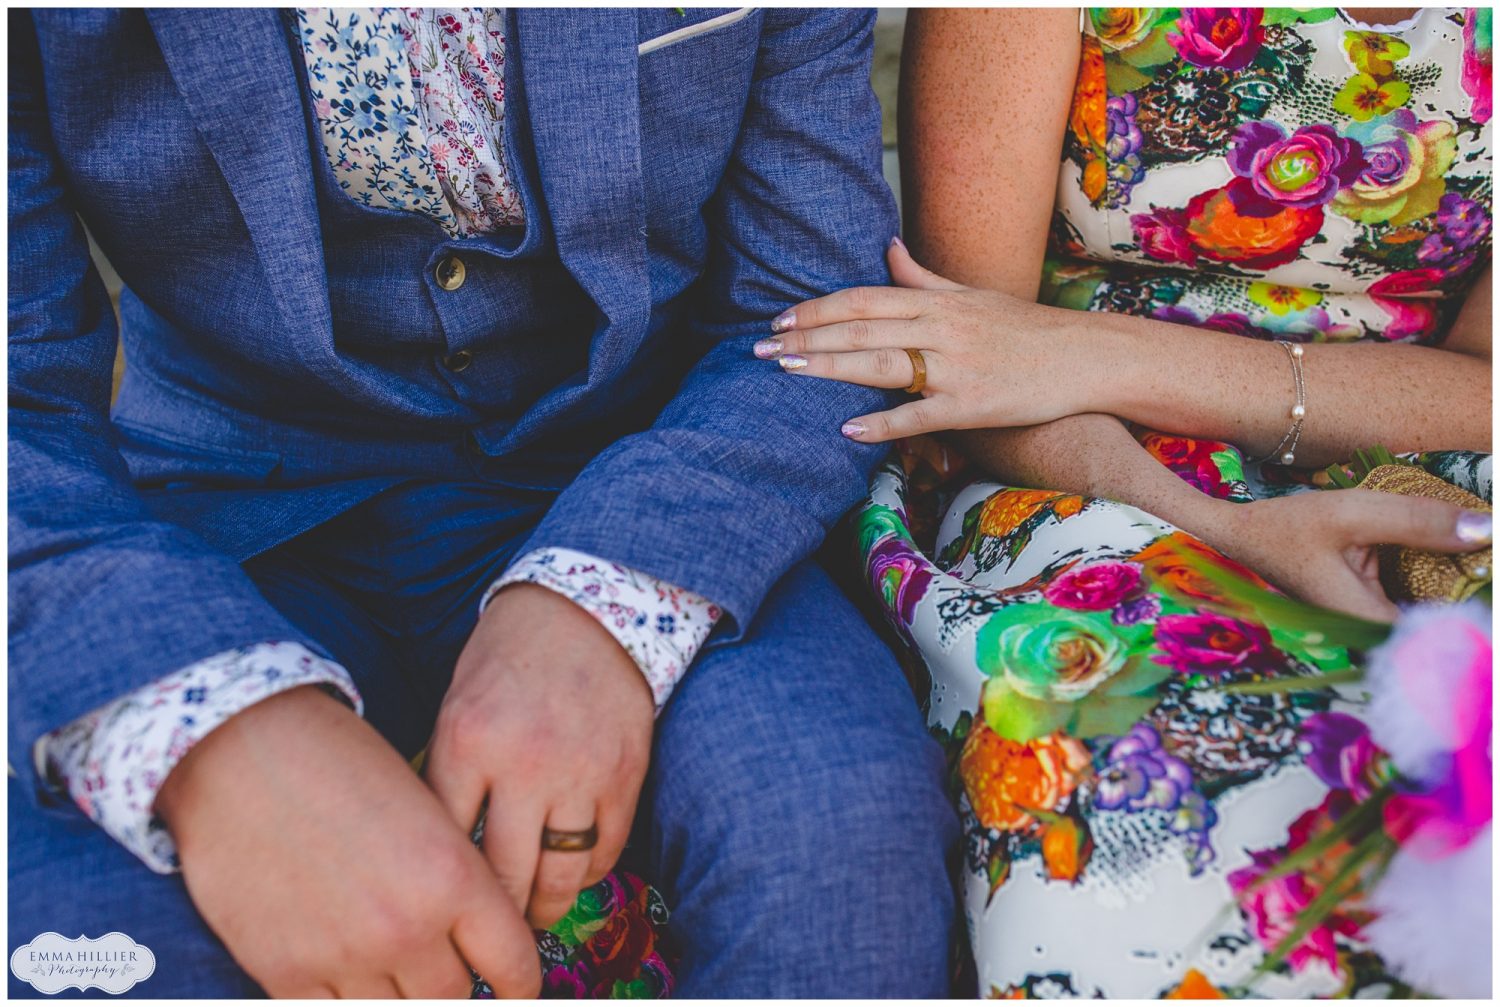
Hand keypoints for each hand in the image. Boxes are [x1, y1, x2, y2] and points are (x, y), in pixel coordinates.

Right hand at [155, 685, 539, 997]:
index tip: (516, 988)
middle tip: (450, 972)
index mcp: (453, 877)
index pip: (514, 964)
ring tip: (395, 969)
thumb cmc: (338, 762)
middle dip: (459, 989)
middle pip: (455, 999)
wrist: (238, 750)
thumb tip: (476, 936)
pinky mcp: (284, 973)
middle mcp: (406, 928)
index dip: (520, 983)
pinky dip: (348, 1000)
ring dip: (403, 996)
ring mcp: (344, 957)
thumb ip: (457, 878)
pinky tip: (348, 976)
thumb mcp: (426, 809)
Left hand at [424, 584, 654, 928]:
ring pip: (562, 876)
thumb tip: (446, 854)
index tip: (446, 905)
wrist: (584, 611)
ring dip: (546, 905)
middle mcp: (524, 763)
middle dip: (498, 915)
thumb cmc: (509, 657)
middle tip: (493, 928)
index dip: (447, 885)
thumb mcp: (457, 706)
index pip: (449, 845)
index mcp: (467, 742)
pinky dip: (590, 871)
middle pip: (506, 877)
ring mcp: (580, 772)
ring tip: (535, 910)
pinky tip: (574, 870)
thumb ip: (450, 775)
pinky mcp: (625, 774)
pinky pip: (607, 849)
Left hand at [753, 238, 1095, 441]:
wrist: (1085, 358)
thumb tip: (888, 246)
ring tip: (785, 371)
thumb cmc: (1025, 329)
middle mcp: (941, 328)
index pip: (864, 299)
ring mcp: (955, 367)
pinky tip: (845, 429)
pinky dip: (882, 423)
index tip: (779, 319)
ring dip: (828, 367)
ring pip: (880, 364)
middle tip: (760, 348)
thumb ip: (923, 276)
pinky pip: (918, 415)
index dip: (818, 308)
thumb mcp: (972, 294)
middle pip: (861, 327)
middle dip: (806, 337)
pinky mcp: (972, 405)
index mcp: (937, 301)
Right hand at [1193, 489, 1491, 621]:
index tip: (1487, 574)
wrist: (1242, 534)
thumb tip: (1488, 529)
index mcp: (1366, 621)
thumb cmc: (1288, 526)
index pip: (1442, 635)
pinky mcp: (1371, 604)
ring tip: (1472, 557)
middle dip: (1467, 589)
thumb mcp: (1355, 513)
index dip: (1473, 616)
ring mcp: (1371, 620)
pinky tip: (1449, 553)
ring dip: (1454, 581)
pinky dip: (1434, 575)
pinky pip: (1415, 595)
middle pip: (1441, 624)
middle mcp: (1371, 631)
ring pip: (1431, 609)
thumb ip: (1421, 521)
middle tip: (1482, 557)